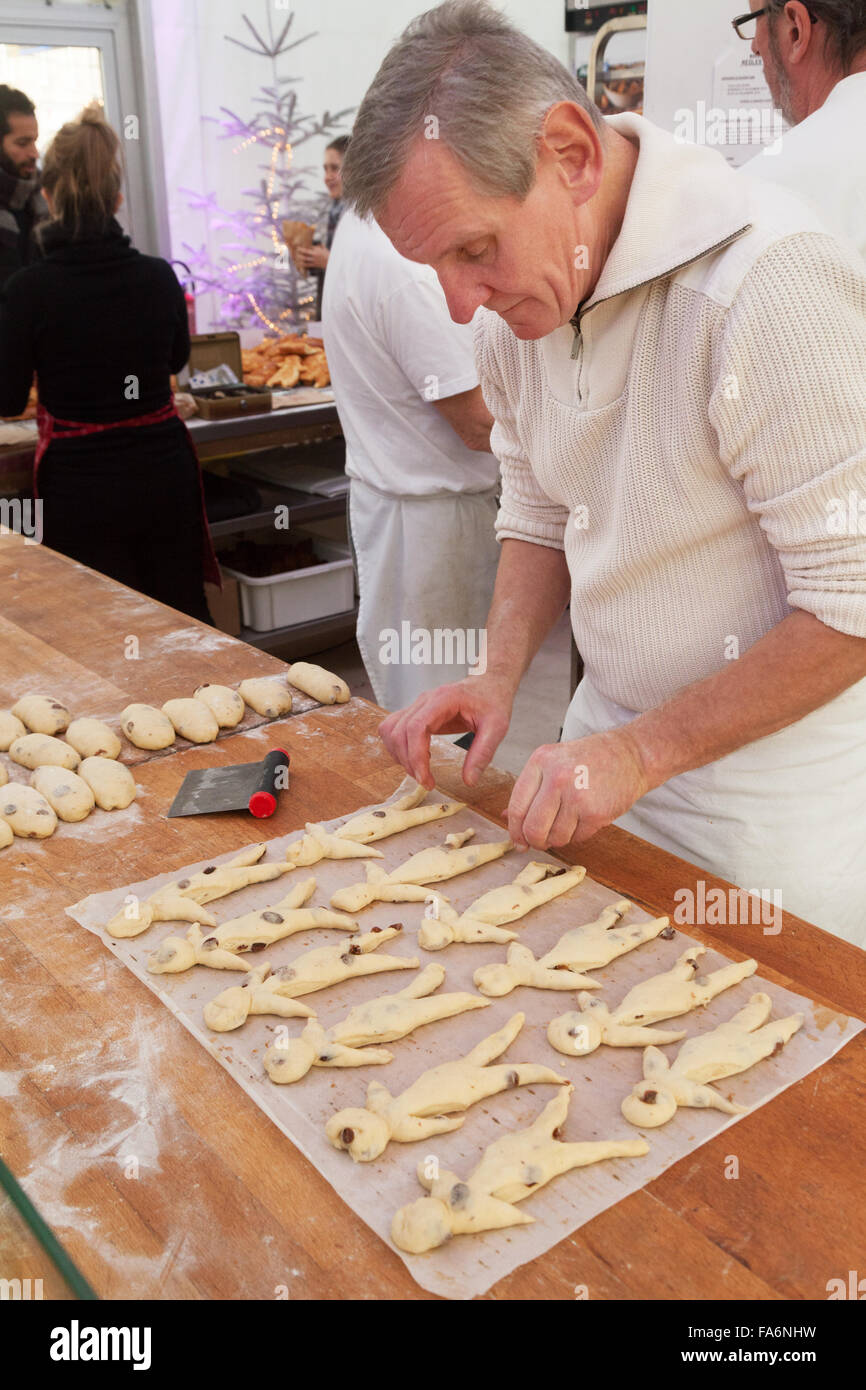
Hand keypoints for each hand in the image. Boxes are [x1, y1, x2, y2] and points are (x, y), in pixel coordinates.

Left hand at [295, 245, 328, 270]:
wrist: (331, 262)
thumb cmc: (327, 254)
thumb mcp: (323, 248)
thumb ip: (318, 245)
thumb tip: (314, 243)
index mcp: (316, 251)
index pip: (308, 249)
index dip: (302, 248)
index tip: (298, 247)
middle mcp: (314, 256)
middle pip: (305, 254)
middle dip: (299, 253)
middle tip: (296, 252)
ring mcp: (314, 261)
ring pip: (305, 260)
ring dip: (300, 259)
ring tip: (296, 257)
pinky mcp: (314, 265)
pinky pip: (307, 265)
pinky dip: (302, 264)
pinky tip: (299, 264)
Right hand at [379, 675, 515, 789]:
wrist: (489, 683)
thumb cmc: (493, 700)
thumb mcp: (497, 727)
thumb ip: (483, 753)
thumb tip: (469, 781)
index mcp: (443, 700)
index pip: (416, 727)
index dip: (416, 756)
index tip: (425, 778)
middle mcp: (425, 700)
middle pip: (400, 732)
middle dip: (408, 762)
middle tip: (426, 781)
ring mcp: (417, 705)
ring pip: (391, 730)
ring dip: (399, 755)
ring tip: (420, 771)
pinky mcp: (416, 712)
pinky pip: (393, 728)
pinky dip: (397, 747)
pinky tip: (415, 758)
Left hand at [507, 729, 649, 849]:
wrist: (630, 755)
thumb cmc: (589, 759)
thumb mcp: (553, 762)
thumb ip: (529, 789)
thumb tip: (505, 817)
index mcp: (541, 761)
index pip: (517, 807)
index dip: (514, 830)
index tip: (518, 840)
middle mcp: (557, 777)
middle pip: (532, 828)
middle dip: (534, 841)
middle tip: (539, 841)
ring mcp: (577, 796)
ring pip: (554, 838)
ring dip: (557, 839)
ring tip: (566, 824)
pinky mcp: (596, 813)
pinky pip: (576, 838)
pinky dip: (576, 836)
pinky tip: (582, 820)